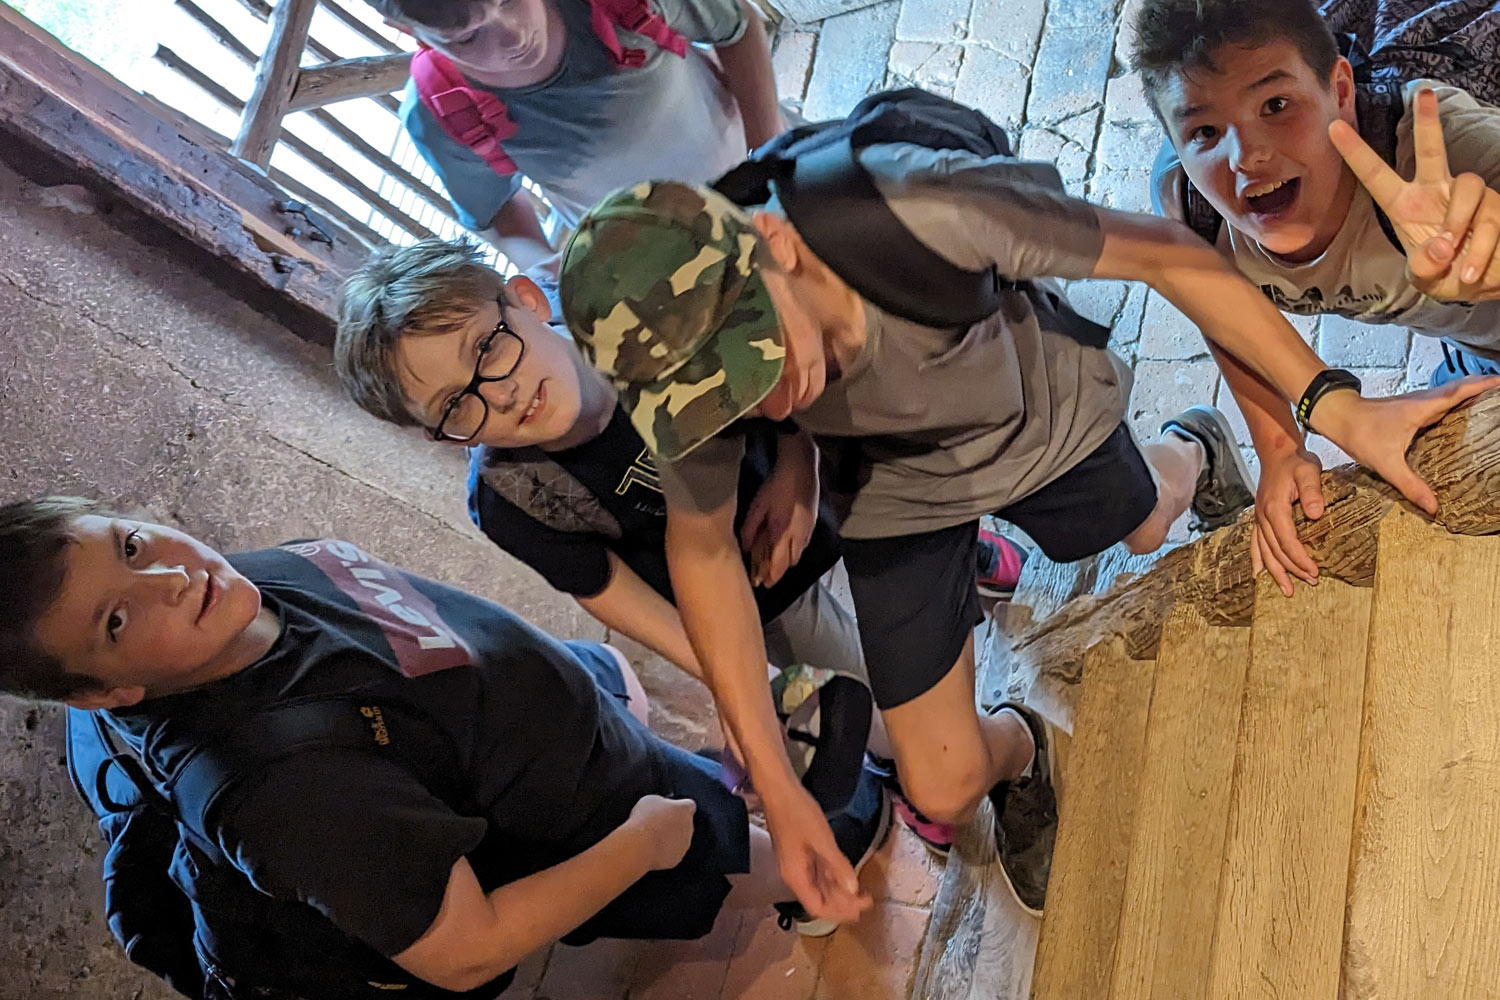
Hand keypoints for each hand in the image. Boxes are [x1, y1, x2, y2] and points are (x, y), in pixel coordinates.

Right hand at [628, 795, 696, 870]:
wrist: (640, 845)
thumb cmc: (644, 820)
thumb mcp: (650, 800)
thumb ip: (661, 802)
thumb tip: (660, 806)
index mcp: (684, 810)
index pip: (689, 805)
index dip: (679, 806)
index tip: (671, 807)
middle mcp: (689, 827)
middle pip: (685, 823)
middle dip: (674, 823)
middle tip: (657, 823)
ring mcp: (684, 845)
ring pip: (679, 839)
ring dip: (669, 838)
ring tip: (652, 837)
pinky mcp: (676, 858)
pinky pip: (672, 853)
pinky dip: (664, 851)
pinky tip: (651, 848)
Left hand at [741, 433, 817, 587]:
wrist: (801, 467)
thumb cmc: (776, 485)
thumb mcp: (758, 506)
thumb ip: (750, 529)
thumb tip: (745, 548)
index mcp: (783, 533)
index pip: (778, 565)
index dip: (770, 577)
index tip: (761, 584)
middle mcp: (798, 536)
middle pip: (790, 563)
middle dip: (778, 572)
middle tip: (765, 574)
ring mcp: (808, 530)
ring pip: (798, 555)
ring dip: (787, 561)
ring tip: (775, 560)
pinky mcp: (813, 522)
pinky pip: (803, 544)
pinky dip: (794, 549)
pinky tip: (786, 544)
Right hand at [762, 781, 870, 923]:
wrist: (779, 791)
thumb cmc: (798, 814)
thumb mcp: (822, 840)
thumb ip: (837, 866)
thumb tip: (853, 890)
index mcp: (796, 877)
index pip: (818, 908)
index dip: (840, 912)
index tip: (862, 907)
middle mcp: (794, 876)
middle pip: (819, 900)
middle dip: (843, 904)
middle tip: (867, 900)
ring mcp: (796, 865)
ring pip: (819, 888)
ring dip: (839, 892)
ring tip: (860, 892)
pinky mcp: (799, 854)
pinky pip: (817, 874)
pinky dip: (832, 879)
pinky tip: (845, 876)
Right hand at [1250, 443, 1324, 596]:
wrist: (1277, 453)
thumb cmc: (1295, 462)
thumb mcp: (1309, 471)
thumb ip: (1312, 491)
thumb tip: (1316, 514)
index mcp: (1274, 507)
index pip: (1286, 540)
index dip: (1299, 559)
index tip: (1314, 571)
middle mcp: (1262, 516)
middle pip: (1275, 550)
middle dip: (1292, 569)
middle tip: (1310, 582)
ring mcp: (1258, 518)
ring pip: (1264, 551)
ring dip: (1275, 571)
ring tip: (1287, 589)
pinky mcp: (1259, 518)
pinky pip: (1255, 543)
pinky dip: (1258, 560)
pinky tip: (1260, 573)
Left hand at [1309, 375, 1499, 510]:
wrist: (1337, 416)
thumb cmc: (1360, 433)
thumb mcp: (1386, 464)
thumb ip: (1410, 486)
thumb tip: (1433, 507)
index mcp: (1424, 407)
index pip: (1461, 391)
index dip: (1484, 384)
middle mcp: (1424, 400)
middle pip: (1462, 388)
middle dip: (1485, 388)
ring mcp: (1418, 402)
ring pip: (1452, 393)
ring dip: (1472, 393)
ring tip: (1492, 401)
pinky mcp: (1411, 408)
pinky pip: (1441, 401)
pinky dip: (1457, 401)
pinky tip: (1461, 413)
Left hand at [1330, 88, 1499, 300]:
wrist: (1488, 281)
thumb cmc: (1449, 275)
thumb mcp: (1425, 279)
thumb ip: (1423, 267)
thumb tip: (1441, 245)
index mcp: (1405, 206)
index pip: (1375, 175)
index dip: (1356, 153)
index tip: (1335, 127)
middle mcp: (1435, 192)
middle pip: (1430, 150)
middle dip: (1427, 122)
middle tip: (1424, 93)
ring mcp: (1466, 195)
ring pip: (1467, 187)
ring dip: (1459, 225)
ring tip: (1455, 260)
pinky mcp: (1495, 204)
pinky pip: (1488, 218)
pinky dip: (1480, 251)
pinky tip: (1474, 272)